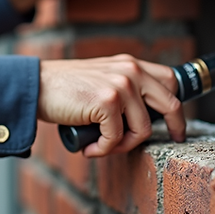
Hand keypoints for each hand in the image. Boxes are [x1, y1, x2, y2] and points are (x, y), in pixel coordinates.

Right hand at [37, 55, 185, 156]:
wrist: (37, 85)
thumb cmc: (66, 88)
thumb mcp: (103, 78)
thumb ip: (125, 87)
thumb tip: (147, 116)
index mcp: (131, 64)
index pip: (170, 81)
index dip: (177, 106)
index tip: (177, 126)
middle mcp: (131, 71)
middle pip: (170, 104)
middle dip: (174, 127)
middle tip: (172, 141)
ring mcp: (121, 85)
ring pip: (143, 129)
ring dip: (123, 145)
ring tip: (103, 146)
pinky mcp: (107, 102)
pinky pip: (116, 138)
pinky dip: (102, 149)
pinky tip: (89, 147)